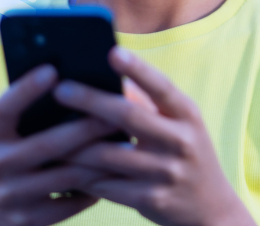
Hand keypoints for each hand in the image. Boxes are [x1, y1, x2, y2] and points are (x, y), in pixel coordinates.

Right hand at [0, 65, 116, 225]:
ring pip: (66, 177)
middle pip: (49, 144)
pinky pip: (69, 205)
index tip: (52, 69)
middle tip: (116, 112)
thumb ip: (20, 119)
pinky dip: (92, 190)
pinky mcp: (26, 221)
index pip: (5, 108)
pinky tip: (109, 176)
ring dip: (99, 161)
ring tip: (125, 145)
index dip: (27, 88)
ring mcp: (10, 196)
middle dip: (87, 128)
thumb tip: (66, 86)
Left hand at [56, 47, 256, 225]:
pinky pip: (108, 186)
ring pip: (109, 156)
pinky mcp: (152, 200)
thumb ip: (149, 102)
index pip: (162, 87)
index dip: (138, 69)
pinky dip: (83, 177)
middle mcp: (181, 141)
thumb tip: (108, 76)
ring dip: (75, 145)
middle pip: (129, 117)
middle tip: (60, 90)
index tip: (112, 52)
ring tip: (48, 133)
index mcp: (187, 115)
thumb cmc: (185, 153)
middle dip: (91, 101)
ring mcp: (167, 173)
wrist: (211, 209)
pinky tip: (63, 168)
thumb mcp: (179, 124)